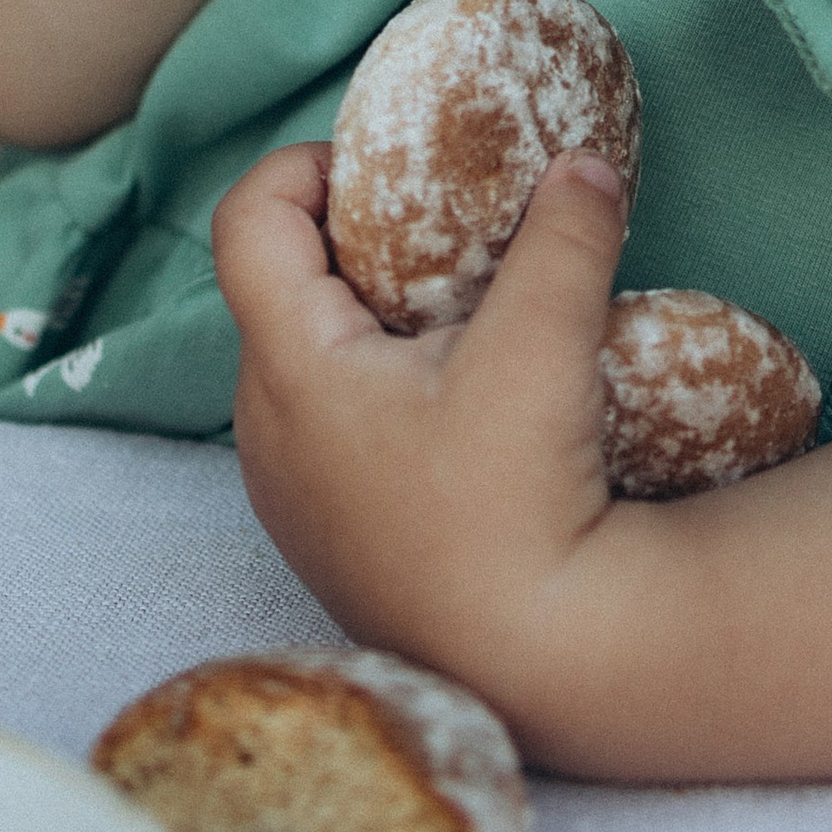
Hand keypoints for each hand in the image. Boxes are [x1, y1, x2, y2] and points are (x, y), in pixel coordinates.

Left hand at [214, 138, 638, 730]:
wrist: (526, 666)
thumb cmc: (514, 506)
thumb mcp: (544, 352)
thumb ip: (563, 242)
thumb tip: (584, 165)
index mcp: (292, 368)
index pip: (248, 220)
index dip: (302, 167)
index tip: (377, 165)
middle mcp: (265, 428)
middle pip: (276, 288)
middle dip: (350, 243)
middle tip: (439, 236)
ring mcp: (288, 492)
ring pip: (301, 362)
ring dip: (363, 321)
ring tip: (454, 322)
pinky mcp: (324, 536)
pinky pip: (323, 427)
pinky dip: (372, 390)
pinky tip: (453, 409)